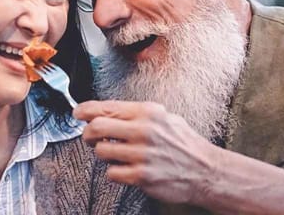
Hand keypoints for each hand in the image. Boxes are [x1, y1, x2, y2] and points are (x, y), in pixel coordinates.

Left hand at [74, 100, 222, 204]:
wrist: (205, 171)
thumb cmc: (184, 144)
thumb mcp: (165, 118)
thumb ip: (137, 114)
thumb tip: (105, 111)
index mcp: (148, 112)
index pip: (106, 107)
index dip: (85, 110)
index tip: (77, 113)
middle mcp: (144, 130)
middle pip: (96, 127)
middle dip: (88, 133)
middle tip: (90, 138)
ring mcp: (142, 154)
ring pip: (101, 151)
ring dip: (103, 154)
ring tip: (117, 155)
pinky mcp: (141, 176)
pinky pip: (111, 173)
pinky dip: (115, 172)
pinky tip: (126, 169)